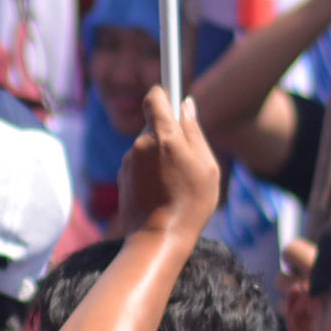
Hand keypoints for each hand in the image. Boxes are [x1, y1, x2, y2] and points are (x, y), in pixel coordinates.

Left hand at [120, 88, 223, 237]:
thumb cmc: (191, 204)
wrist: (158, 239)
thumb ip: (195, 132)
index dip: (163, 93)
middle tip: (185, 156)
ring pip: (147, 144)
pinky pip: (140, 162)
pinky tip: (161, 189)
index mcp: (165, 137)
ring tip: (175, 180)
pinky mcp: (122, 174)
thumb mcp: (207, 167)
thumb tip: (187, 105)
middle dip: (168, 132)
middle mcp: (141, 144)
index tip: (169, 92)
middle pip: (153, 123)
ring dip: (159, 154)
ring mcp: (129, 159)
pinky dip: (150, 169)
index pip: (155, 97)